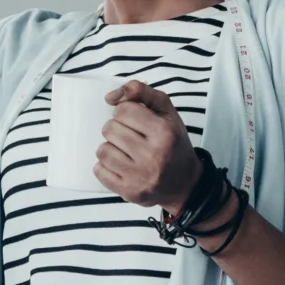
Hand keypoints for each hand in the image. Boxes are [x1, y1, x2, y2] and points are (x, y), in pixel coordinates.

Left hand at [95, 81, 203, 210]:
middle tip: (130, 137)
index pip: (123, 110)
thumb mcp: (166, 112)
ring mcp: (140, 176)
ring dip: (110, 148)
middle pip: (110, 129)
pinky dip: (105, 166)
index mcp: (165, 132)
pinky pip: (99, 171)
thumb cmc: (173, 144)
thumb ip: (141, 92)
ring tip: (125, 152)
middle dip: (116, 130)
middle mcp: (154, 155)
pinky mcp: (129, 191)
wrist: (185, 184)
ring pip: (102, 150)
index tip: (134, 120)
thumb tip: (110, 96)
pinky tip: (120, 165)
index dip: (124, 112)